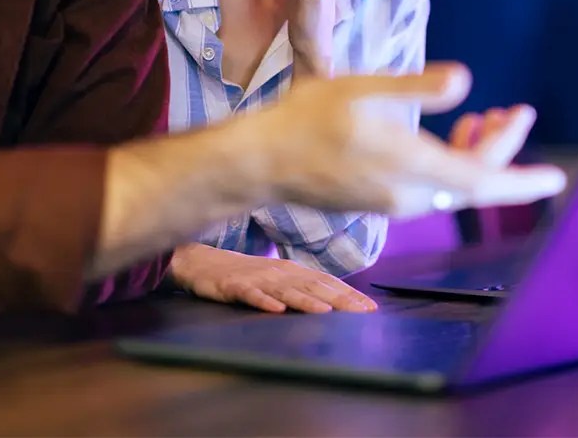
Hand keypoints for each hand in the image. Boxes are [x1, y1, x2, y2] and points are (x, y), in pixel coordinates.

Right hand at [169, 243, 376, 313]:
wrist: (205, 263)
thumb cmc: (248, 274)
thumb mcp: (278, 278)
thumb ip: (303, 287)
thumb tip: (336, 302)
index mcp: (292, 270)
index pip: (326, 282)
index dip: (349, 295)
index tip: (372, 309)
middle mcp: (279, 272)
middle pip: (313, 286)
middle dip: (339, 300)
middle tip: (362, 313)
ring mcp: (257, 279)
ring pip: (286, 291)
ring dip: (306, 301)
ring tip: (326, 312)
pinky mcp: (235, 287)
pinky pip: (251, 295)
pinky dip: (264, 302)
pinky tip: (276, 310)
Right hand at [258, 63, 565, 217]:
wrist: (264, 160)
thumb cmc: (308, 119)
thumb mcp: (362, 89)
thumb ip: (417, 87)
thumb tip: (465, 81)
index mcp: (411, 166)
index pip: (484, 181)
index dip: (523, 178)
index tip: (557, 179)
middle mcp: (409, 195)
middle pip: (473, 180)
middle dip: (500, 149)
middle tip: (515, 112)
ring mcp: (393, 203)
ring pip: (451, 185)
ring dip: (474, 153)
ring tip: (482, 117)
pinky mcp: (378, 201)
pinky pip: (430, 188)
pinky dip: (447, 163)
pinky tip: (442, 138)